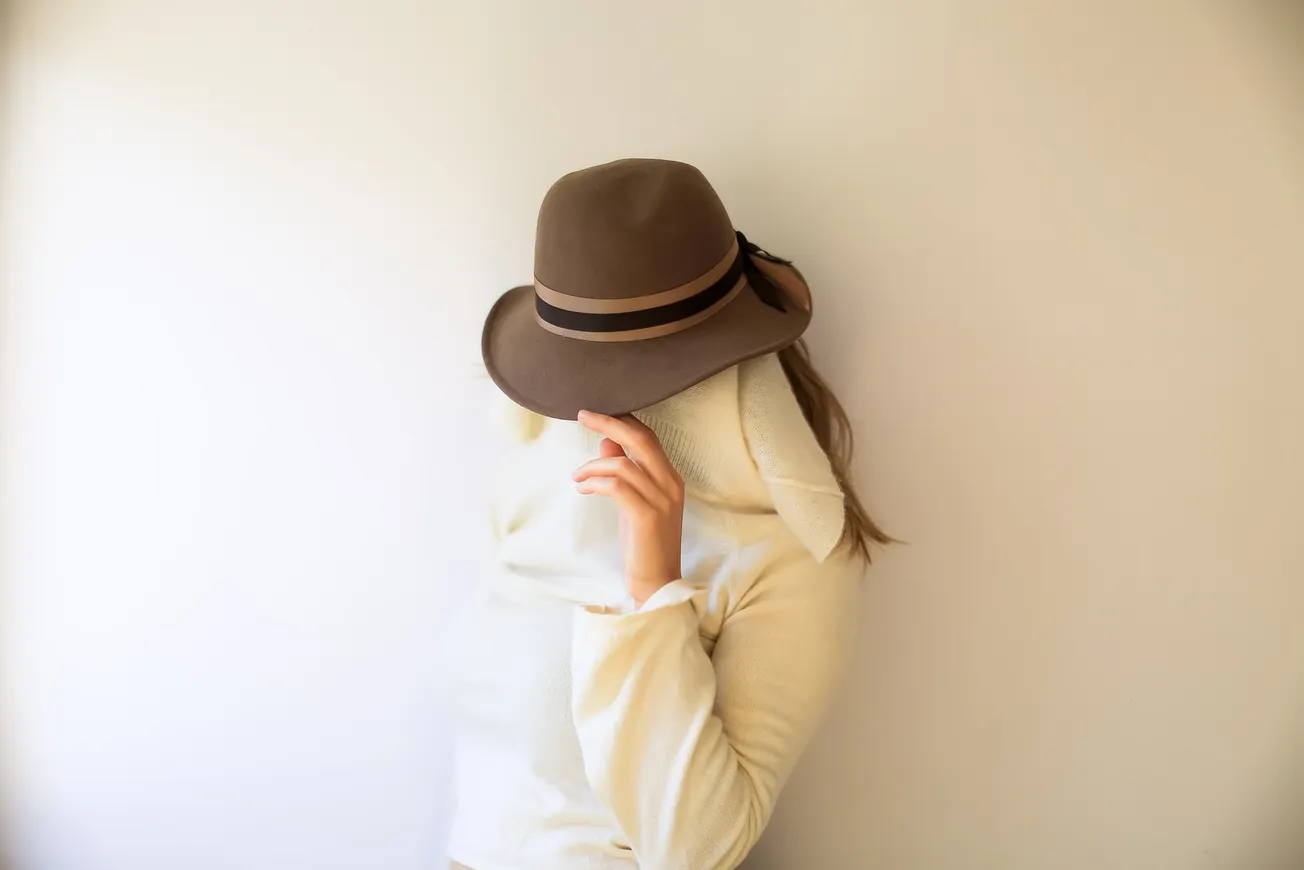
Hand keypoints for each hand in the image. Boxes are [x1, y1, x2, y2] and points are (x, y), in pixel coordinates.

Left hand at [573, 410, 684, 606]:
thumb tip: (606, 440)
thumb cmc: (643, 542)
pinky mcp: (646, 516)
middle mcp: (670, 484)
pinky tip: (583, 489)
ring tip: (577, 476)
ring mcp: (661, 500)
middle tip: (583, 415)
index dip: (623, 420)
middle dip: (609, 422)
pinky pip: (616, 487)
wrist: (657, 581)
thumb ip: (624, 471)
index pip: (648, 437)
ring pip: (622, 464)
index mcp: (670, 477)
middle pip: (640, 439)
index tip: (598, 413)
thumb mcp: (632, 501)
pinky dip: (595, 483)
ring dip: (592, 465)